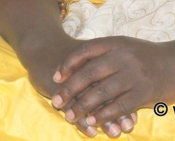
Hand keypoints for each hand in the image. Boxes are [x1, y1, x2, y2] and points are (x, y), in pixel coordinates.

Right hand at [13, 30, 134, 137]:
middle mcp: (86, 67)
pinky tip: (90, 131)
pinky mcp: (55, 84)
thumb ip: (105, 72)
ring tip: (113, 132)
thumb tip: (128, 92)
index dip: (124, 99)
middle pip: (106, 91)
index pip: (115, 82)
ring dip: (103, 118)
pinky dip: (82, 120)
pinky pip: (71, 104)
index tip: (133, 118)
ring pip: (90, 100)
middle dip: (118, 111)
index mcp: (97, 58)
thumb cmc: (70, 54)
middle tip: (126, 128)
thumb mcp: (88, 58)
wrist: (41, 44)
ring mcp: (70, 77)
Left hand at [51, 37, 174, 136]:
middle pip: (88, 74)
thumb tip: (73, 65)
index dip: (67, 65)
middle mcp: (121, 57)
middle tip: (56, 101)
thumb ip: (103, 53)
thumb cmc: (147, 56)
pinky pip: (119, 105)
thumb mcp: (124, 46)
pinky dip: (104, 115)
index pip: (83, 52)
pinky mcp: (144, 92)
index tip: (55, 78)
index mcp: (114, 43)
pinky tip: (94, 122)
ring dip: (83, 106)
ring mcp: (133, 74)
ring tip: (70, 116)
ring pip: (101, 92)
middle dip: (69, 89)